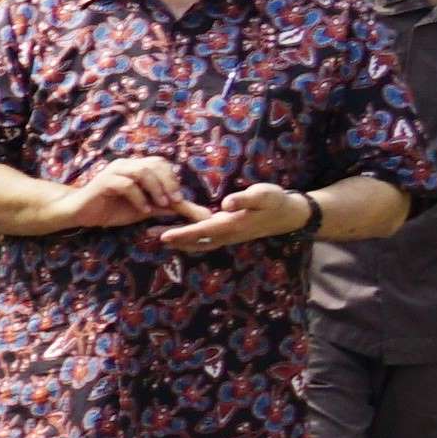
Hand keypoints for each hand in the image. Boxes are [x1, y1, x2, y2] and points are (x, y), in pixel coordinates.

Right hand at [58, 153, 193, 232]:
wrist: (80, 213)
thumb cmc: (112, 209)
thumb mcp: (146, 209)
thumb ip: (168, 208)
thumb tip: (198, 214)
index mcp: (136, 167)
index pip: (160, 163)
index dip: (172, 179)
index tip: (179, 199)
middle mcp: (126, 165)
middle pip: (154, 164)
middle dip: (168, 182)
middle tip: (174, 201)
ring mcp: (114, 171)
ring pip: (141, 171)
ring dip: (155, 189)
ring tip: (160, 205)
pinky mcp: (103, 182)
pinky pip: (126, 184)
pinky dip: (138, 197)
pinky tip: (143, 210)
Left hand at [157, 181, 311, 256]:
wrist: (288, 214)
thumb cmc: (275, 201)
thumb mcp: (264, 195)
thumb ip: (246, 199)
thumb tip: (226, 203)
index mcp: (232, 225)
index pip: (202, 231)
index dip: (182, 233)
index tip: (163, 236)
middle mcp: (227, 234)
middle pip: (194, 240)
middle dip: (172, 238)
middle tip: (148, 234)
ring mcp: (227, 236)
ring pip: (197, 241)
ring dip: (177, 239)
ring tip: (154, 234)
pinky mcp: (227, 233)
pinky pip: (203, 238)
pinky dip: (188, 237)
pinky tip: (175, 232)